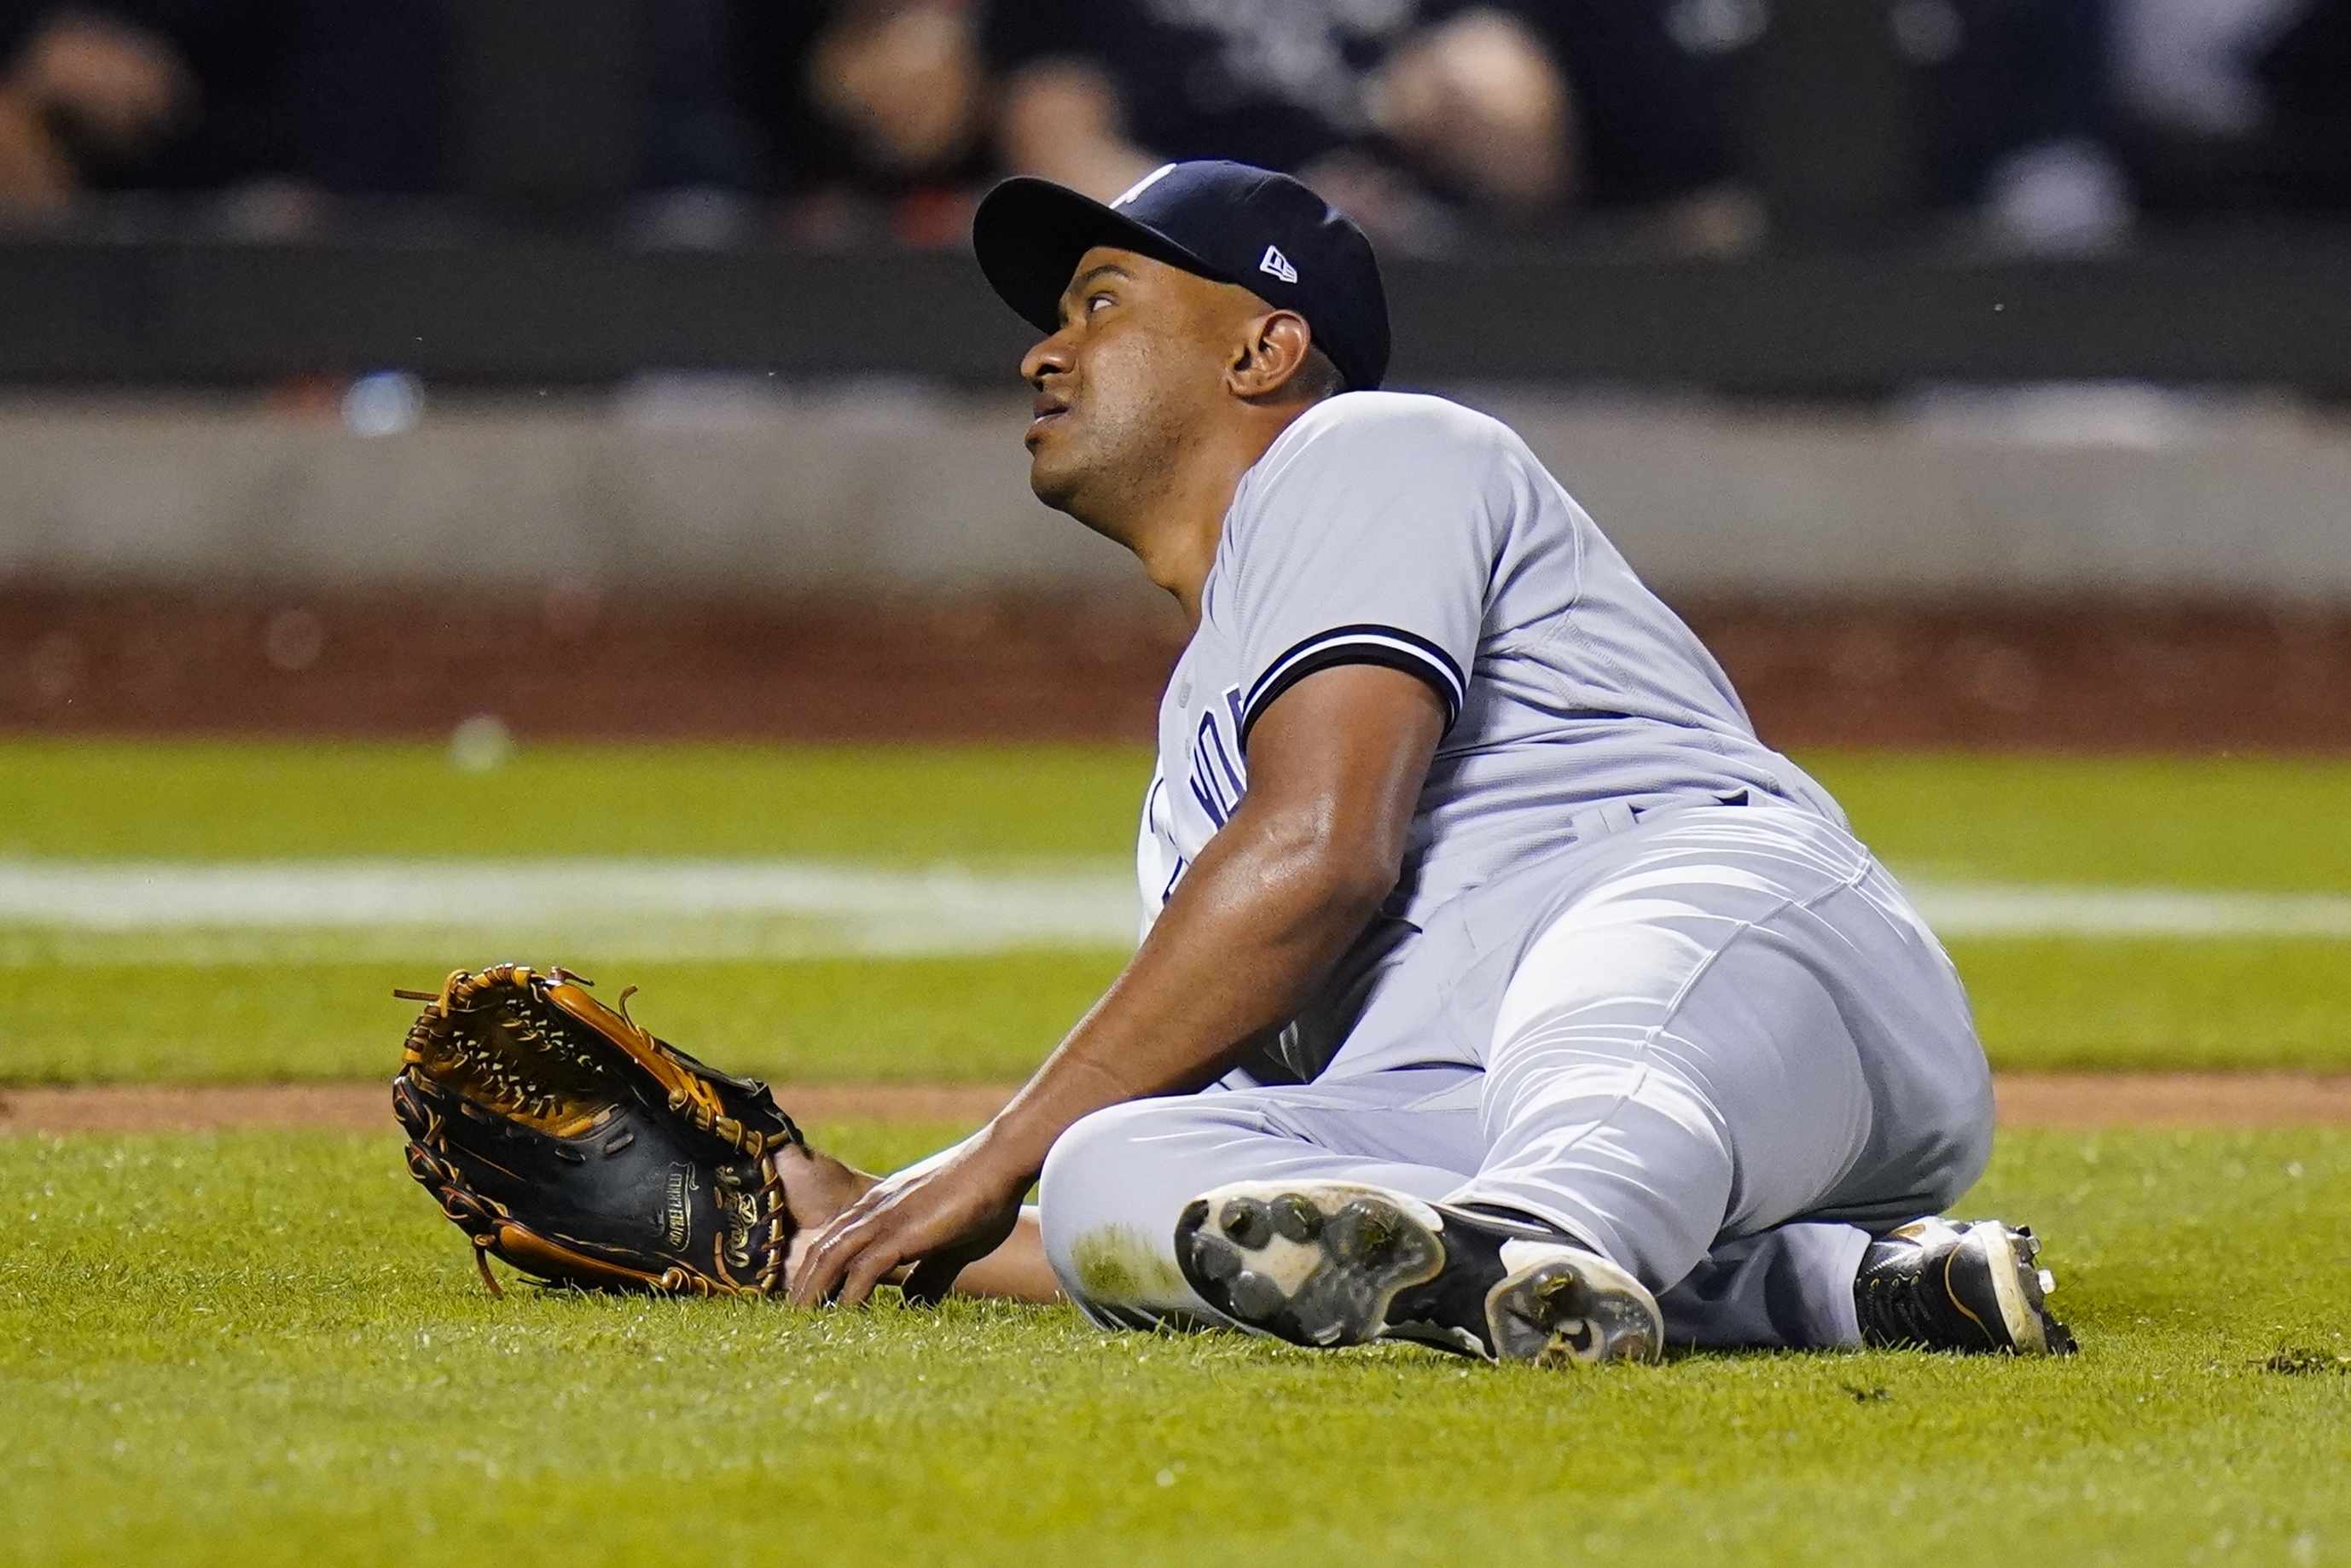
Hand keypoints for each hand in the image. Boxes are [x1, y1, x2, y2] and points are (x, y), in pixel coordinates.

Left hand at [786, 1134, 1029, 1308]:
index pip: (837, 1236)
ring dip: (814, 1288)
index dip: (819, 1264)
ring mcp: (886, 1218)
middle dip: (805, 1280)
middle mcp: (875, 1208)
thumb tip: (913, 1303)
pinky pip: (863, 1268)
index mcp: (884, 1204)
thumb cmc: (984, 1194)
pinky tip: (842, 1315)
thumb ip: (928, 1270)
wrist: (999, 1160)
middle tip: (793, 1312)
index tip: (807, 1291)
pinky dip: (849, 1294)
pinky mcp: (901, 1232)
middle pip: (825, 1247)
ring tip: (801, 1318)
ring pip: (833, 1256)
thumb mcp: (950, 1240)